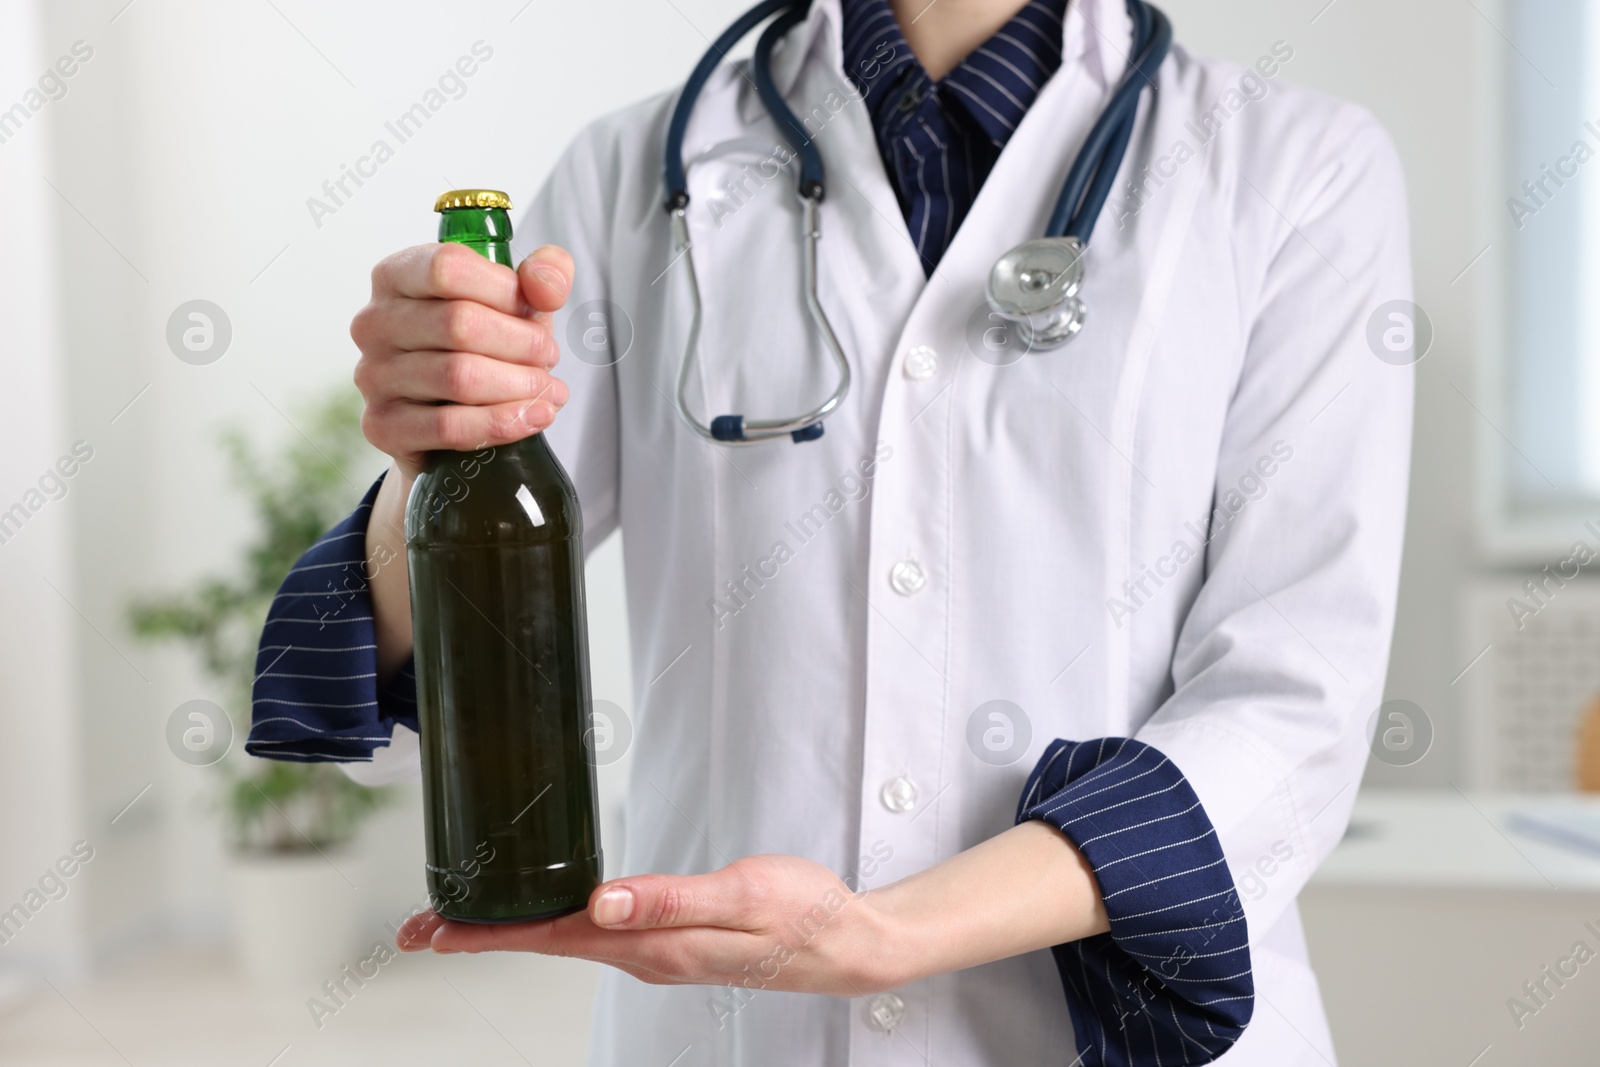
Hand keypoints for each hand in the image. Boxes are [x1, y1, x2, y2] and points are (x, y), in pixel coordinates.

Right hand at [351, 242, 575, 480]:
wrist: (450, 414)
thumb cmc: (484, 343)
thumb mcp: (517, 299)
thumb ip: (545, 273)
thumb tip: (547, 286)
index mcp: (397, 275)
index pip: (449, 268)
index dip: (505, 291)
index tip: (535, 311)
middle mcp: (374, 323)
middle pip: (460, 324)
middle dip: (523, 344)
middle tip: (549, 358)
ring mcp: (372, 376)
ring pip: (460, 377)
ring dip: (520, 385)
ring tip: (548, 390)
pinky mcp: (382, 426)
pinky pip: (450, 427)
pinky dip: (503, 423)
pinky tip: (536, 417)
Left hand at [393, 823, 1108, 994]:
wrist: (849, 943)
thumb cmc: (803, 915)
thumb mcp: (741, 897)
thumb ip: (670, 899)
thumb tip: (598, 904)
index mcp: (652, 945)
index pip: (549, 940)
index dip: (486, 936)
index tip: (429, 932)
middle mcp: (645, 954)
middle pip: (545, 945)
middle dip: (479, 936)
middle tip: (418, 927)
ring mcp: (657, 951)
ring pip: (567, 941)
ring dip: (512, 931)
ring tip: (464, 919)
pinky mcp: (672, 938)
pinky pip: (598, 934)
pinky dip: (555, 924)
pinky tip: (548, 913)